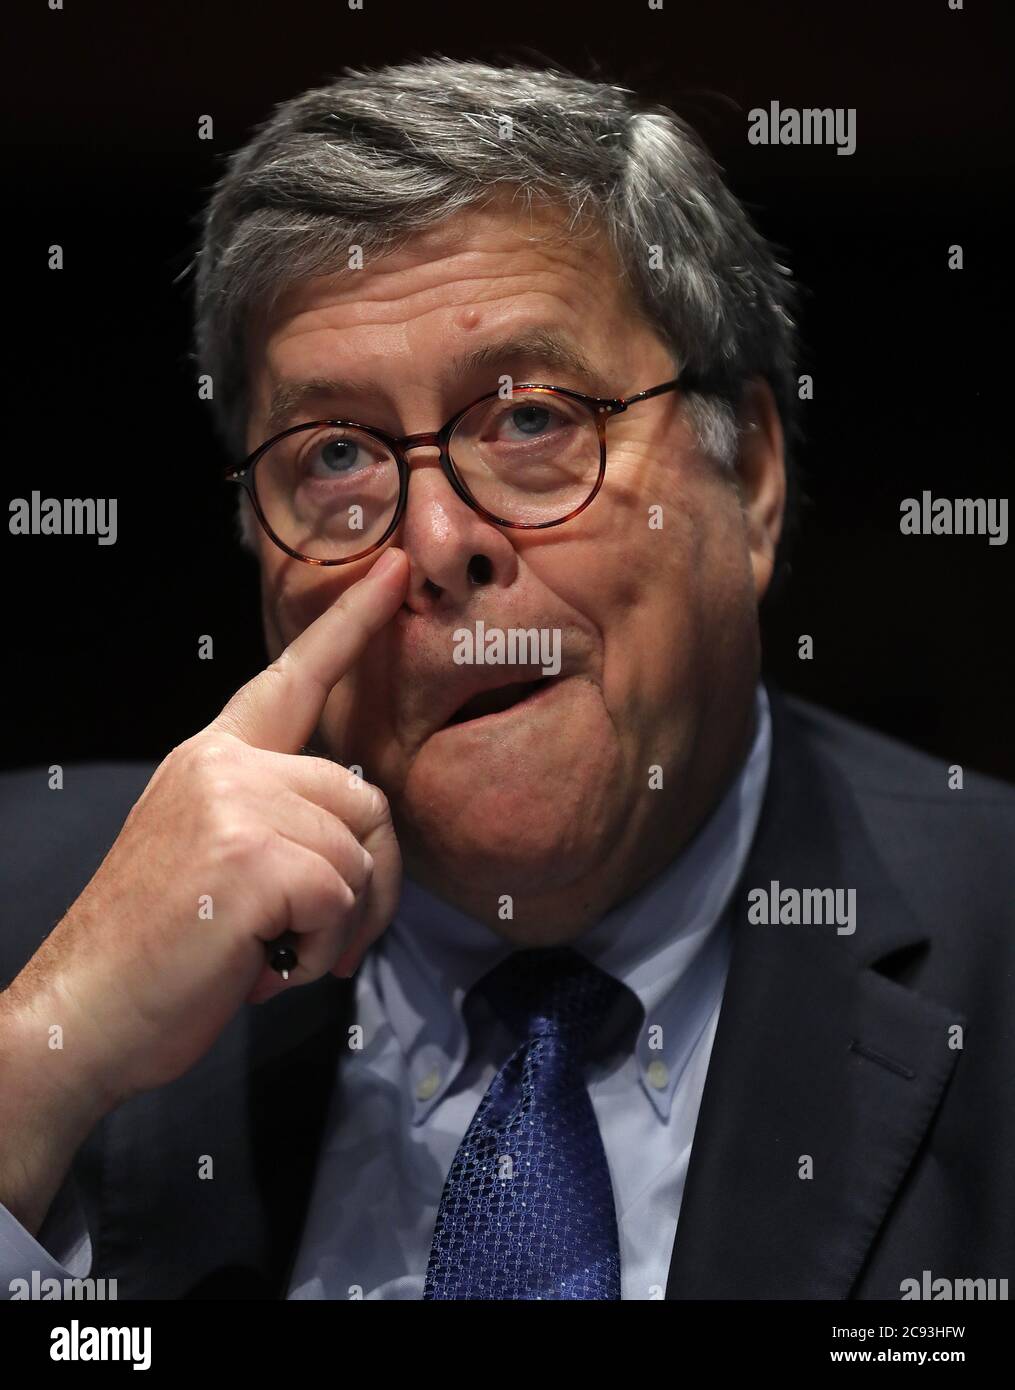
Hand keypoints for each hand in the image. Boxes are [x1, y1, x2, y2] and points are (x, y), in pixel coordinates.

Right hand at [2, 547, 407, 1114]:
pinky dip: (321, 946)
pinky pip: (342, 894)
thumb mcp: (212, 854)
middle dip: (371, 879)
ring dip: (338, 922)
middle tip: (326, 938)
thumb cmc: (159, 948)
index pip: (293, 678)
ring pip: (359, 853)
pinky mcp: (251, 854)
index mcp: (214, 757)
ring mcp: (236, 802)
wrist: (84, 1012)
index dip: (350, 625)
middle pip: (364, 798)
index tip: (394, 569)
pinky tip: (269, 964)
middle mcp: (225, 764)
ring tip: (278, 950)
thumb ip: (275, 818)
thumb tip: (360, 843)